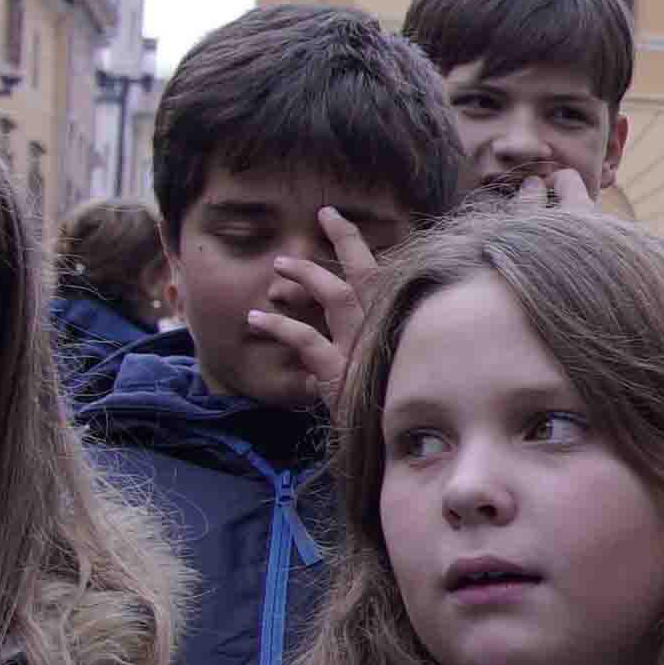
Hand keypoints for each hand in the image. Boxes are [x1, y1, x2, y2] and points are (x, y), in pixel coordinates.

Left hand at [249, 205, 390, 407]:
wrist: (402, 450)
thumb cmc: (404, 412)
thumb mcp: (406, 375)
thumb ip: (391, 350)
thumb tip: (373, 334)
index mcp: (405, 328)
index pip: (390, 276)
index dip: (364, 247)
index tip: (341, 223)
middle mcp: (388, 330)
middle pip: (368, 274)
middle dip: (346, 240)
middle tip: (325, 215)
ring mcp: (364, 349)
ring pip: (335, 296)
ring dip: (307, 275)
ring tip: (280, 265)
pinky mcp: (339, 373)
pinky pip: (305, 340)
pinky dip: (279, 325)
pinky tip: (257, 318)